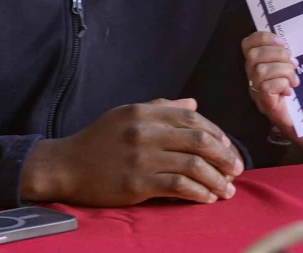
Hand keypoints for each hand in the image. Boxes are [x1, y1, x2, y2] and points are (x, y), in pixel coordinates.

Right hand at [20, 98, 244, 205]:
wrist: (65, 166)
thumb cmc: (98, 140)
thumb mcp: (127, 114)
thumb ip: (162, 107)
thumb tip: (194, 104)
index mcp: (145, 112)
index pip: (192, 119)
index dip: (216, 133)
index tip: (229, 148)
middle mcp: (145, 131)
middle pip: (198, 140)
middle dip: (224, 156)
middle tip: (237, 169)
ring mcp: (141, 158)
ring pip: (192, 165)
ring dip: (216, 178)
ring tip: (228, 190)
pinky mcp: (136, 183)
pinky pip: (177, 186)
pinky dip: (198, 192)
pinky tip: (207, 198)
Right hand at [242, 31, 302, 160]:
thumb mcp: (302, 73)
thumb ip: (293, 57)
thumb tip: (297, 36)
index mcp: (262, 69)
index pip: (248, 44)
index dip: (263, 37)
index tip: (284, 41)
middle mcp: (256, 82)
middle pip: (253, 56)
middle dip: (278, 54)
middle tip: (295, 65)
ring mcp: (260, 97)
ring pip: (260, 71)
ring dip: (284, 70)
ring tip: (295, 80)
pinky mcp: (269, 109)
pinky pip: (266, 88)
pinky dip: (281, 83)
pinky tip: (291, 90)